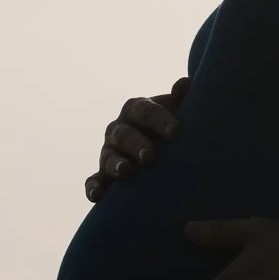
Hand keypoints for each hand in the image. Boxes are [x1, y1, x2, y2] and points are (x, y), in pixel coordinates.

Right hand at [84, 79, 189, 202]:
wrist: (160, 145)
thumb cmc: (169, 125)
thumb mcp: (176, 111)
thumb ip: (180, 99)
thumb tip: (185, 83)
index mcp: (136, 109)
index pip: (146, 111)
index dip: (159, 120)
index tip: (176, 132)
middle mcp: (119, 128)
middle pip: (124, 134)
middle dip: (136, 144)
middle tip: (150, 156)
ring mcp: (109, 151)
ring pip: (108, 157)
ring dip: (116, 164)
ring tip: (125, 171)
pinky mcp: (103, 173)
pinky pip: (94, 180)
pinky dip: (93, 187)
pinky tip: (96, 196)